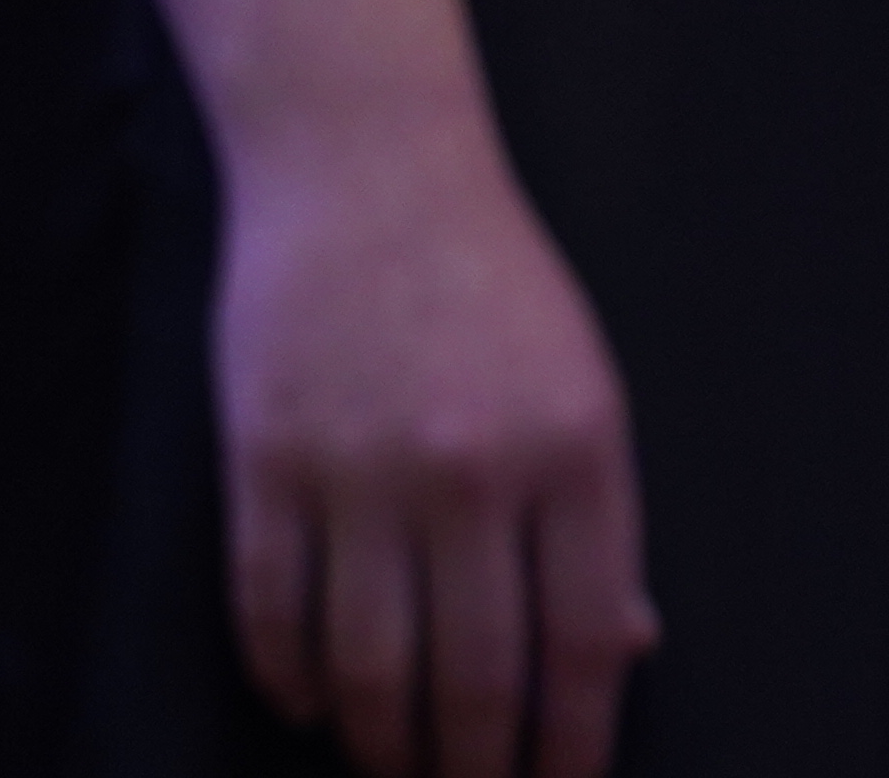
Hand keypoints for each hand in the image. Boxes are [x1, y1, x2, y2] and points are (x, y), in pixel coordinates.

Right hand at [215, 131, 656, 777]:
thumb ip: (600, 523)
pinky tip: (310, 705)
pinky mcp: (265, 467)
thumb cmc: (493, 284)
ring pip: (367, 670)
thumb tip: (623, 650)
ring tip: (393, 765)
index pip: (584, 642)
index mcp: (576, 449)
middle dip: (474, 770)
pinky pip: (273, 617)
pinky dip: (291, 682)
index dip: (573, 744)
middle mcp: (474, 472)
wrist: (370, 171)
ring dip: (380, 742)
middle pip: (474, 678)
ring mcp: (361, 474)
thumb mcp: (586, 386)